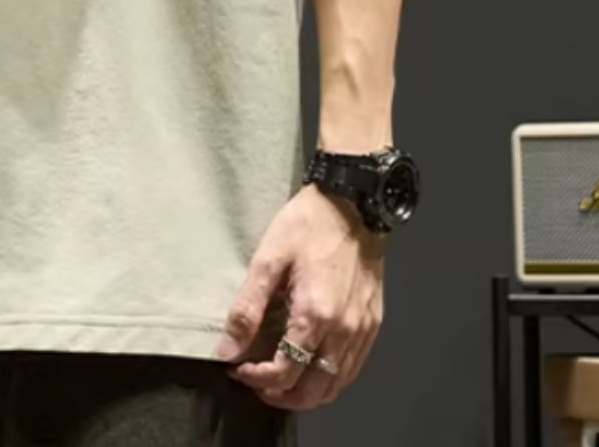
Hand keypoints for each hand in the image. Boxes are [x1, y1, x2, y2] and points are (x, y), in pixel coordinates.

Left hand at [215, 185, 384, 409]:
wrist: (353, 204)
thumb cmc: (308, 226)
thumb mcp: (267, 259)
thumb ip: (246, 308)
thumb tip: (226, 347)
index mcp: (316, 317)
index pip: (286, 373)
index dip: (256, 379)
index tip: (236, 367)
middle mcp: (344, 332)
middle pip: (313, 391)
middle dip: (280, 395)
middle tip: (254, 380)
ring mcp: (363, 330)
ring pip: (336, 386)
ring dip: (306, 392)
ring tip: (278, 379)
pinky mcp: (373, 324)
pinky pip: (352, 369)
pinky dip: (330, 379)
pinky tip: (311, 366)